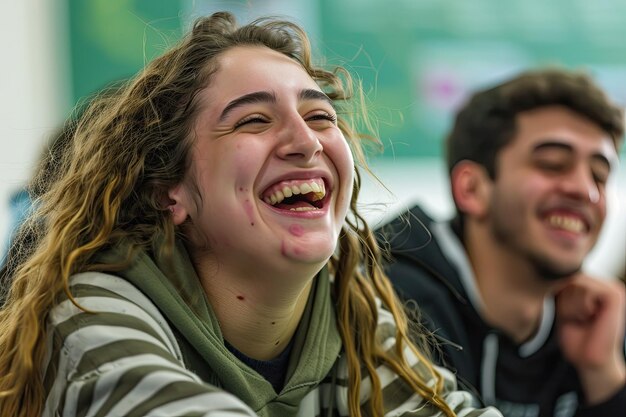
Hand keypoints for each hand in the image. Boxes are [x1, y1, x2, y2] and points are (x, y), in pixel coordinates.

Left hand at [556, 273, 625, 404]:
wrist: (590, 360)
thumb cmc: (575, 335)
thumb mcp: (563, 306)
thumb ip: (561, 286)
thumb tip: (550, 271)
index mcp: (593, 284)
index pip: (563, 275)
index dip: (558, 294)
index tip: (569, 314)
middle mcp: (604, 283)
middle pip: (568, 277)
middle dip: (565, 300)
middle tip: (577, 318)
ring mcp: (612, 287)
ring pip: (575, 282)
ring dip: (572, 305)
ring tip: (583, 319)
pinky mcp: (616, 295)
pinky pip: (586, 290)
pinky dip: (581, 307)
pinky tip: (589, 318)